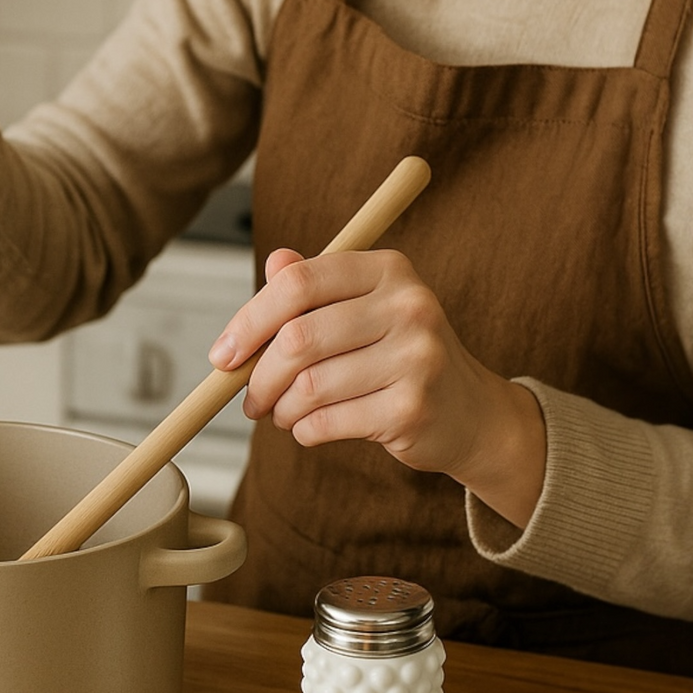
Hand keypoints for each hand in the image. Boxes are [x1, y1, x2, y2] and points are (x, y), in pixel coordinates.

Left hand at [209, 247, 546, 527]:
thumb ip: (316, 287)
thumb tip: (273, 262)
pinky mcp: (413, 408)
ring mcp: (416, 358)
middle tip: (249, 399)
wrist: (469, 413)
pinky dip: (304, 431)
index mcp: (389, 270)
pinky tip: (309, 428)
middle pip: (298, 338)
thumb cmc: (400, 356)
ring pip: (309, 387)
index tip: (223, 355)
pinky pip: (327, 422)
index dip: (249, 321)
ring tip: (282, 414)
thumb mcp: (364, 310)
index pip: (298, 284)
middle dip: (259, 377)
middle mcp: (409, 306)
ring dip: (281, 409)